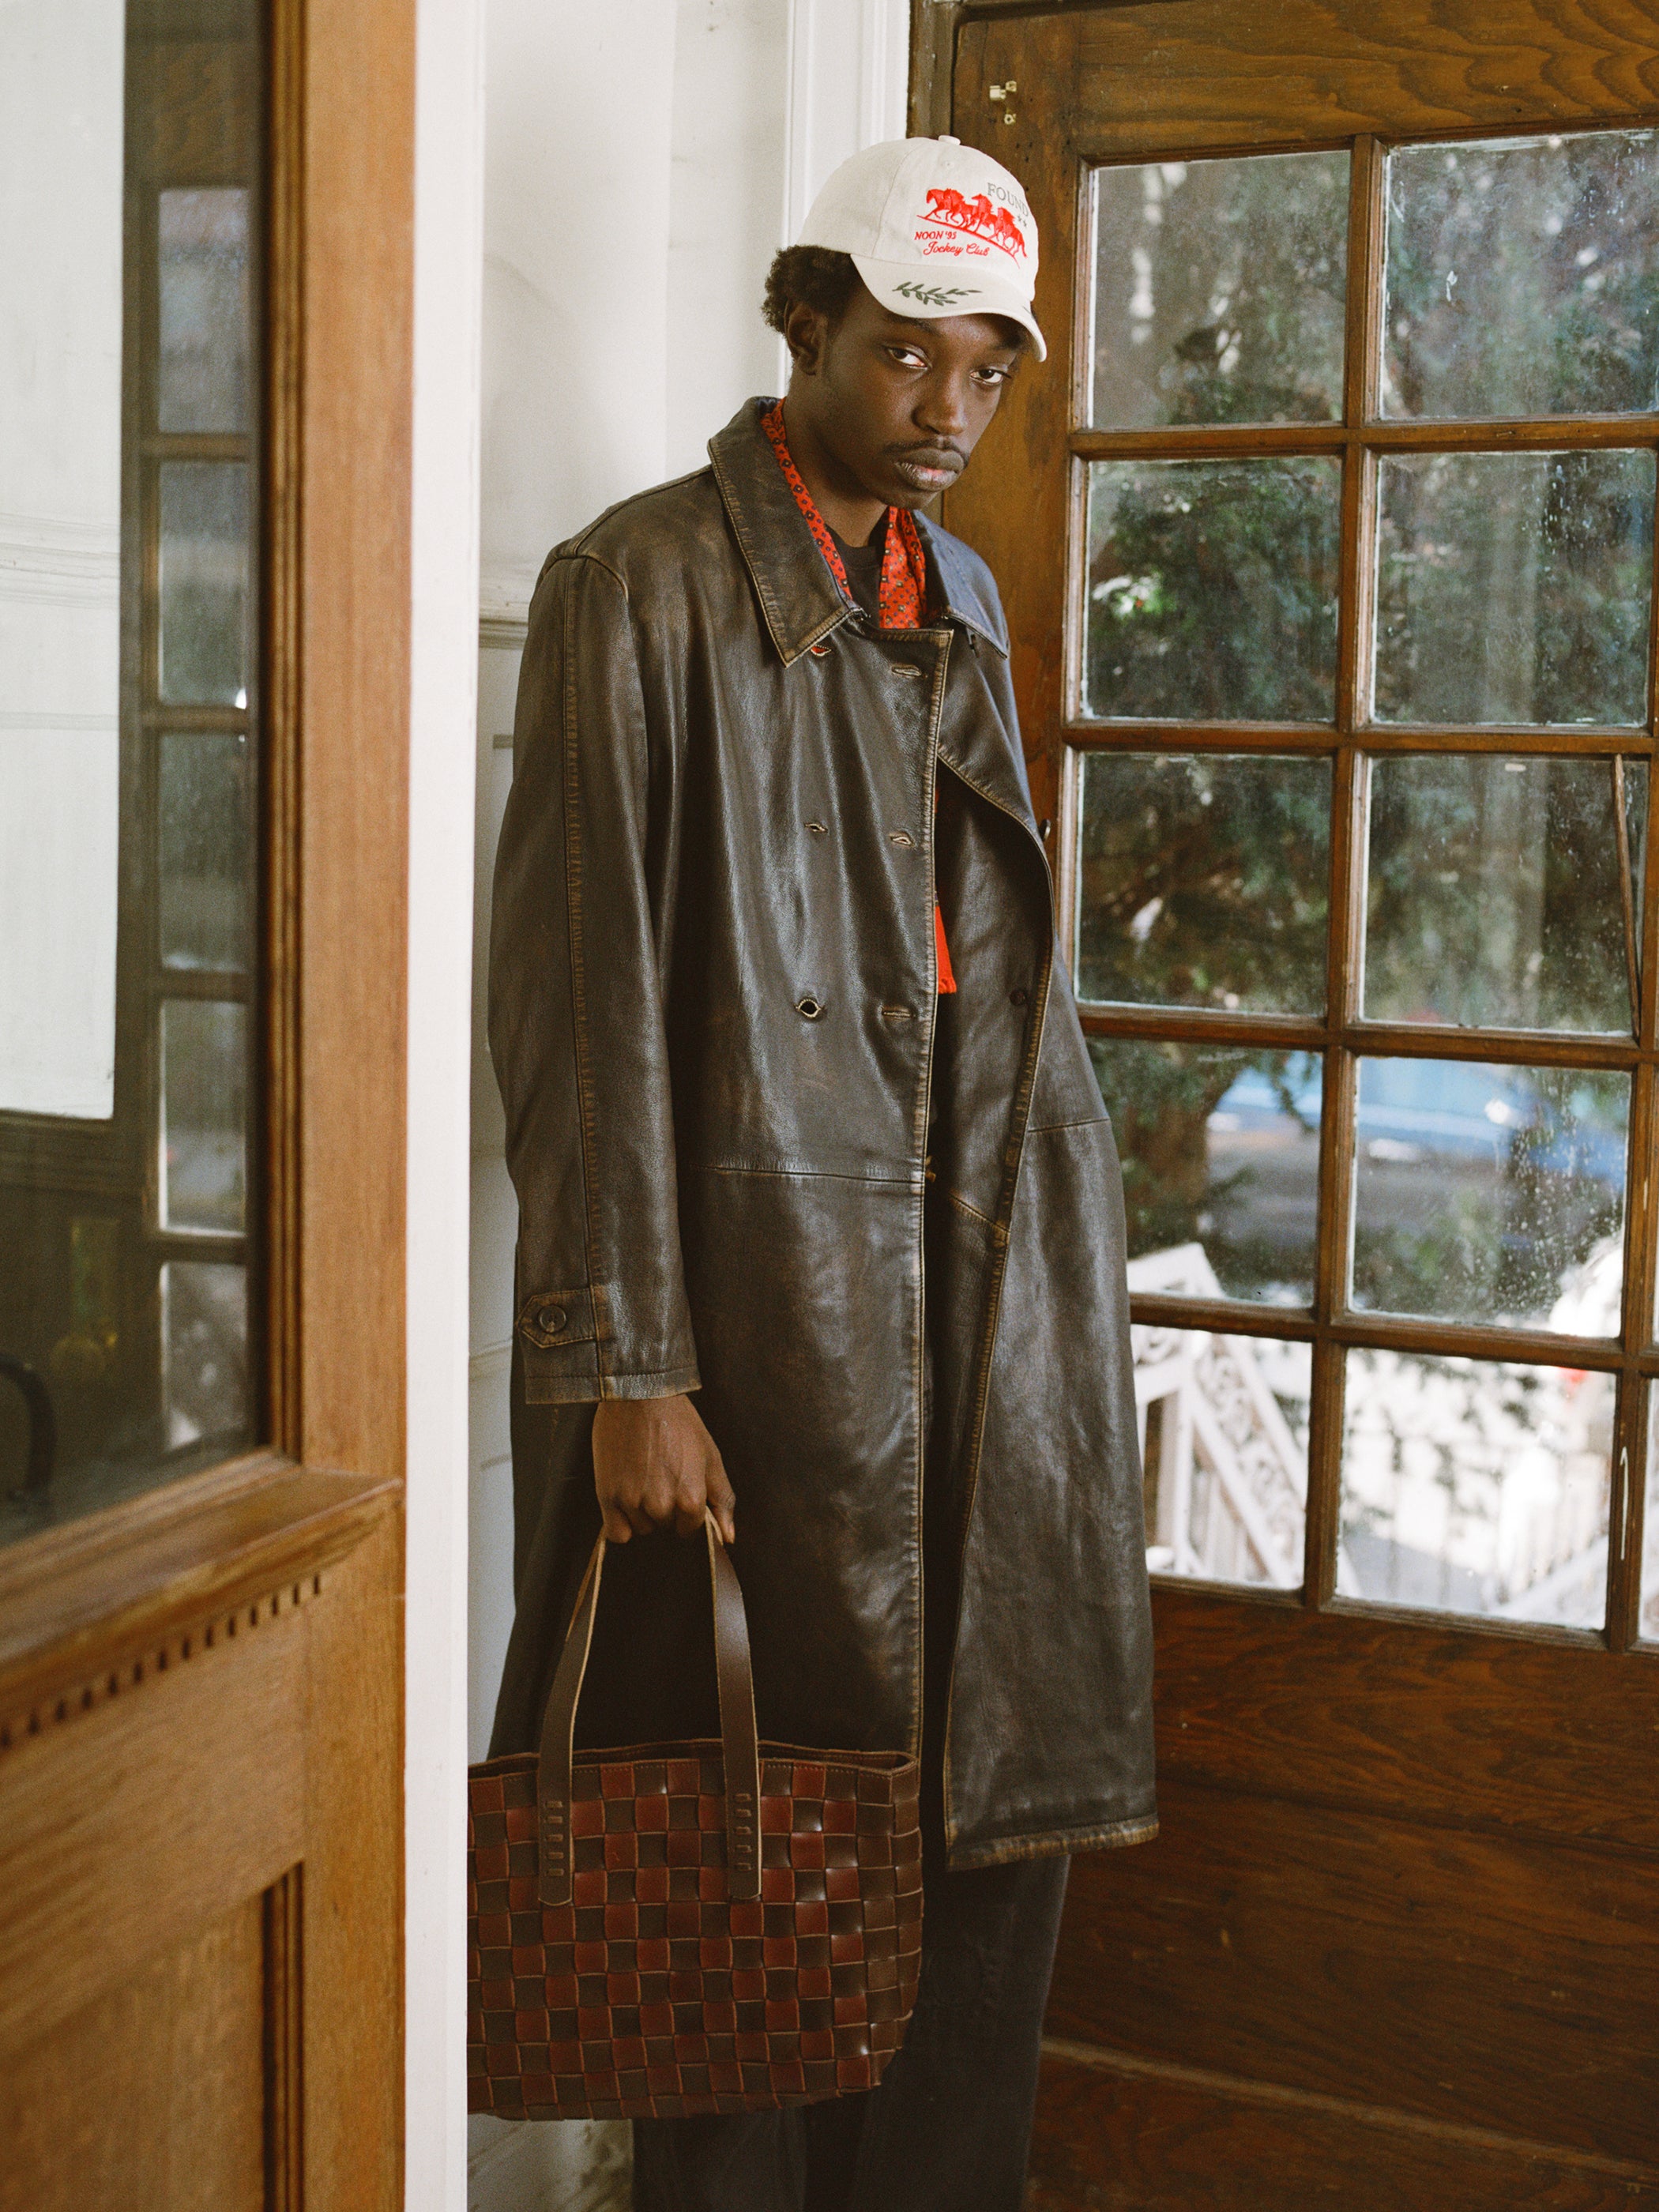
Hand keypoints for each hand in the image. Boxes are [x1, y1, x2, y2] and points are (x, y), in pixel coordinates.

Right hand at [591, 1393, 735, 1544]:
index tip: (677, 1486)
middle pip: (664, 1527)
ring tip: (641, 1477)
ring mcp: (633, 1503)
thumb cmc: (680, 1423)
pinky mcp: (608, 1496)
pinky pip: (616, 1534)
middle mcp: (662, 1507)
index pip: (689, 1529)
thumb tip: (729, 1538)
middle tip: (658, 1475)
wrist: (640, 1395)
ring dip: (641, 1513)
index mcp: (691, 1500)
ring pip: (640, 1529)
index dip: (684, 1510)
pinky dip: (620, 1523)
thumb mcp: (711, 1458)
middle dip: (663, 1509)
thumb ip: (723, 1500)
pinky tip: (625, 1496)